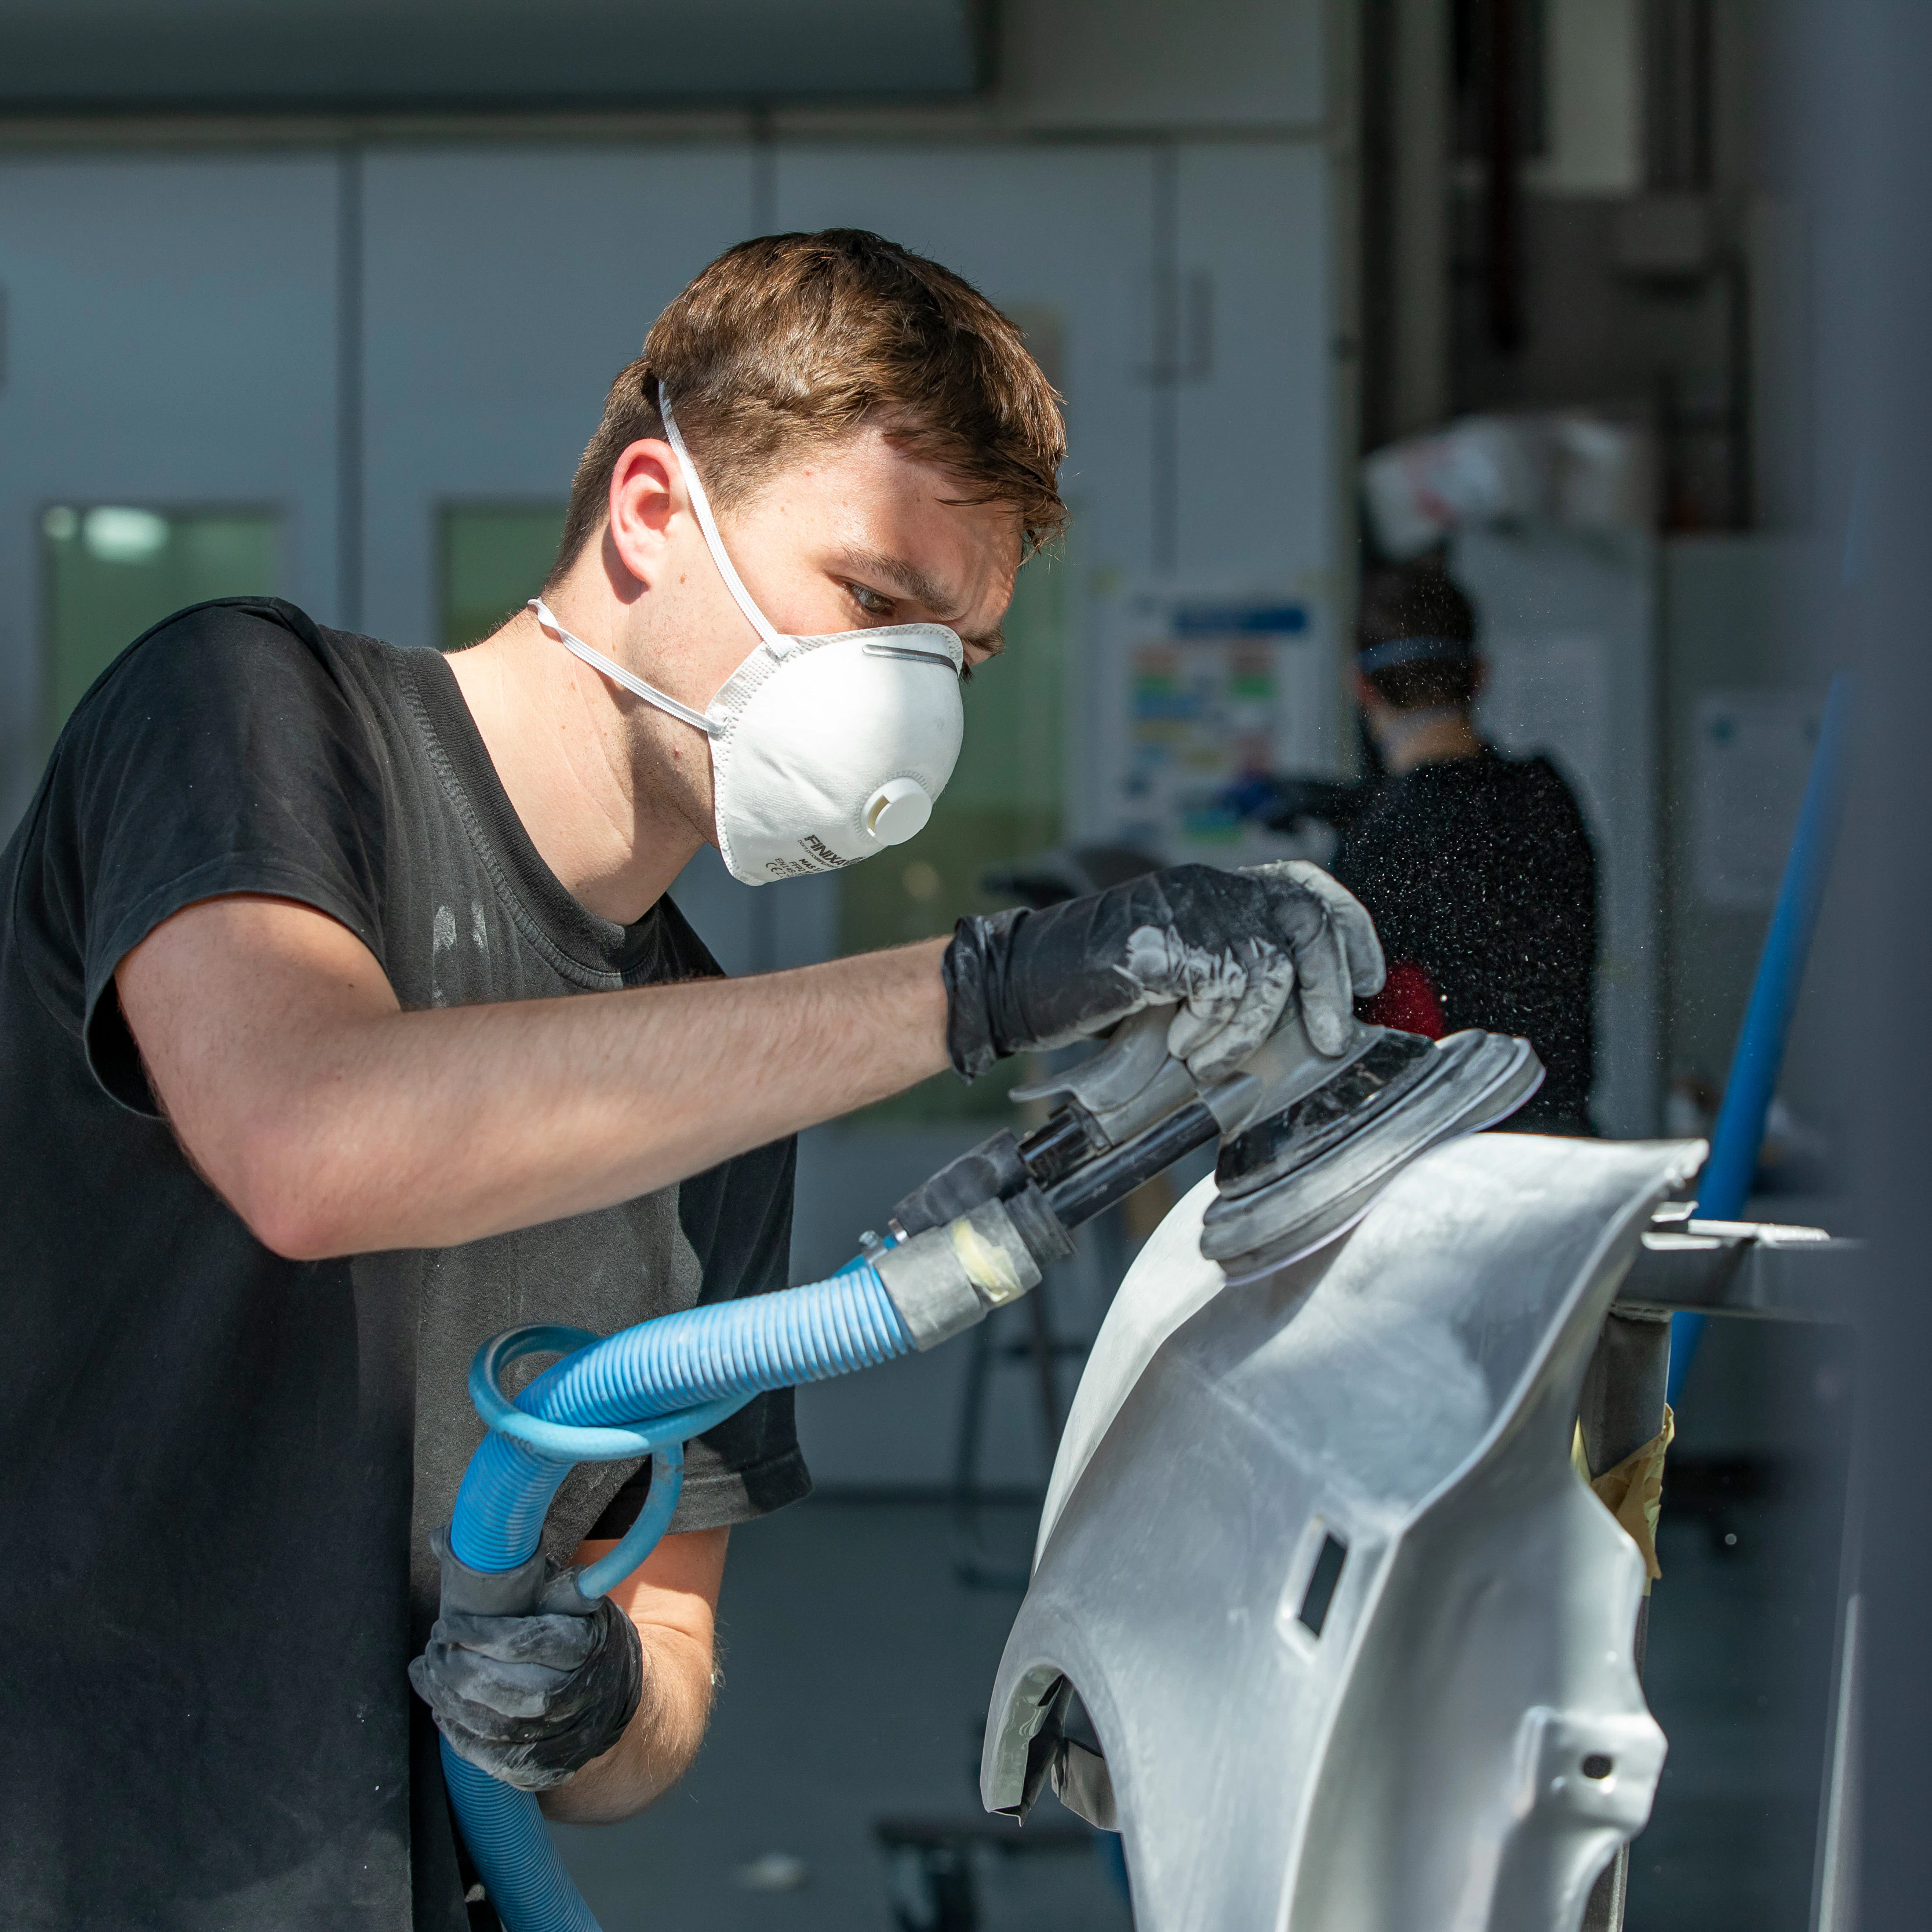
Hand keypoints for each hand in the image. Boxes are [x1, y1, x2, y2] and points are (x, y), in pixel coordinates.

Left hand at [408, 1531, 643, 1791]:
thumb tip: (441, 1539)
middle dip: (460, 1671)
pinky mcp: (550, 1767)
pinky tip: (442, 1709)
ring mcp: (567, 1737)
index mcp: (588, 1643)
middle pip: (511, 1691)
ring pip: (499, 1729)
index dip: (481, 1634)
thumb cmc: (576, 1629)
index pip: (530, 1641)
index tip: (446, 1623)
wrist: (616, 1690)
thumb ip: (514, 1573)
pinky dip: (461, 1737)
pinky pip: (497, 1761)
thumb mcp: (561, 1593)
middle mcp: (582, 1694)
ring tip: (428, 1673)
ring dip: (451, 1702)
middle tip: (433, 1648)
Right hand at [942, 860, 1384, 1083]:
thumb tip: (1304, 1011)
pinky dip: (1218, 1032)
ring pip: (1270, 965)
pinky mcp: (1169, 940)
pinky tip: (1183, 1047)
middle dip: (1329, 985)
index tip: (1367, 977)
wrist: (1017, 984)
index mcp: (1213, 889)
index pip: (1303, 884)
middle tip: (1332, 1038)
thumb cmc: (1093, 989)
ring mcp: (1187, 909)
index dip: (1347, 927)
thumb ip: (1232, 974)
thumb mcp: (1180, 976)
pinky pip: (1231, 988)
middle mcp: (1207, 887)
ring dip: (1250, 1028)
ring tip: (1207, 1056)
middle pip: (1305, 920)